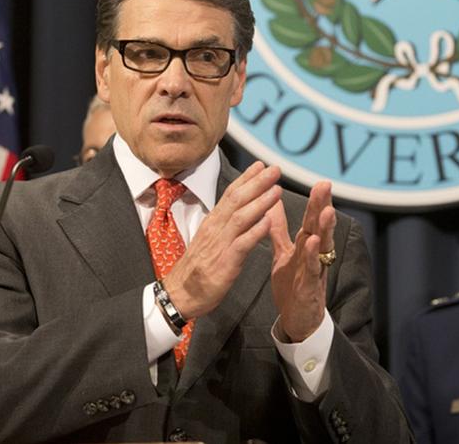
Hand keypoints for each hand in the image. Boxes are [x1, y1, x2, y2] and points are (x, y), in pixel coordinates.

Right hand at [163, 162, 281, 318]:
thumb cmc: (198, 267)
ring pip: (241, 218)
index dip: (246, 178)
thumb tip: (240, 207)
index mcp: (213, 222)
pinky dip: (256, 232)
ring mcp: (220, 244)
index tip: (261, 165)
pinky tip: (269, 222)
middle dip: (257, 183)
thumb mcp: (211, 239)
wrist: (181, 293)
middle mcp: (216, 228)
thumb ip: (225, 223)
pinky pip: (242, 244)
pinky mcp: (225, 262)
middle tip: (274, 169)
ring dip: (260, 202)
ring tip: (277, 189)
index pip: (230, 194)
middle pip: (237, 200)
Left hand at [268, 181, 335, 341]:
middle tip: (325, 186)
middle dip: (322, 207)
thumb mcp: (283, 253)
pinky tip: (313, 242)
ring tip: (326, 211)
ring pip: (322, 246)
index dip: (315, 202)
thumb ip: (279, 230)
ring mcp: (314, 270)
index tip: (320, 182)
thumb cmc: (292, 285)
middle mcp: (314, 255)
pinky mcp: (310, 286)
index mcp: (306, 246)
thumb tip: (273, 204)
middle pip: (319, 227)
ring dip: (324, 229)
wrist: (296, 319)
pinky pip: (313, 269)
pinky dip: (313, 255)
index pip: (311, 219)